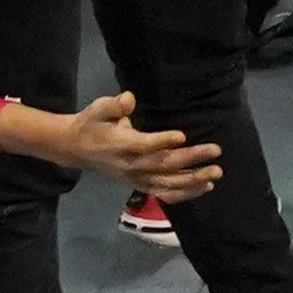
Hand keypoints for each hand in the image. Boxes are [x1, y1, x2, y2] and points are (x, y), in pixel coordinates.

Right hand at [33, 89, 222, 199]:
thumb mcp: (98, 109)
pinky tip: (205, 188)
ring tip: (216, 173)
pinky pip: (165, 194)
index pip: (143, 146)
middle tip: (215, 150)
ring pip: (168, 183)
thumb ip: (114, 105)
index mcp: (119, 145)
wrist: (76, 149)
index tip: (182, 135)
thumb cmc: (92, 124)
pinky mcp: (140, 186)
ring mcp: (136, 179)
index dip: (162, 142)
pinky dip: (185, 193)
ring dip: (193, 179)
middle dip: (191, 159)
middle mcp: (129, 166)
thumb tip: (129, 98)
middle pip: (163, 165)